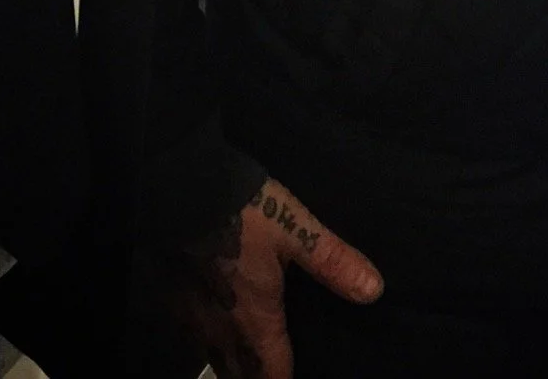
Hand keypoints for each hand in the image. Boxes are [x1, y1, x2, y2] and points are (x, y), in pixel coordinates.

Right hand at [171, 176, 381, 378]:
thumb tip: (374, 291)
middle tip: (276, 367)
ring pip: (215, 360)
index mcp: (254, 322)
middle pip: (240, 376)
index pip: (273, 376)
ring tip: (253, 354)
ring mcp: (192, 320)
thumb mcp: (296, 231)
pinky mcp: (174, 302)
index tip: (299, 376)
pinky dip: (212, 341)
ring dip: (235, 364)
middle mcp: (220, 332)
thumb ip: (332, 262)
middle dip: (258, 378)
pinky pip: (195, 338)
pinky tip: (221, 323)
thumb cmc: (245, 212)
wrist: (184, 188)